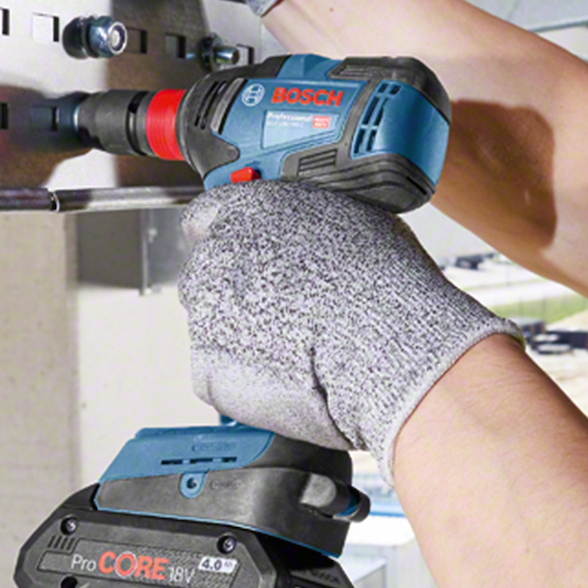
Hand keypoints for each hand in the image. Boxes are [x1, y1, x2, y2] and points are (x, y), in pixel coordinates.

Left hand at [178, 181, 521, 479]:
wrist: (383, 345)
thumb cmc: (380, 282)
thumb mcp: (350, 217)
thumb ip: (305, 219)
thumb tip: (309, 229)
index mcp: (246, 209)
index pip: (206, 216)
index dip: (226, 236)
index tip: (240, 253)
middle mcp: (214, 255)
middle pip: (206, 275)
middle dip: (236, 291)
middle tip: (282, 309)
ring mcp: (204, 313)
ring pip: (212, 326)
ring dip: (241, 335)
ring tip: (294, 346)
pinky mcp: (206, 366)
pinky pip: (218, 372)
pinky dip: (244, 378)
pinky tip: (284, 375)